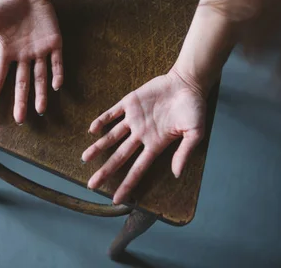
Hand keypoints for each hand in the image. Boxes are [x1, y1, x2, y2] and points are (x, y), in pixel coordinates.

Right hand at [0, 0, 63, 123]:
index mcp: (8, 52)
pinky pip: (56, 62)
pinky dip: (56, 73)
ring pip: (40, 77)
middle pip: (22, 83)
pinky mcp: (54, 43)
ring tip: (40, 111)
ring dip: (40, 94)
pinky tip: (56, 86)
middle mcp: (24, 56)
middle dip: (21, 102)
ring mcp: (40, 51)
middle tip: (19, 120)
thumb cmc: (7, 4)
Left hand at [81, 68, 206, 204]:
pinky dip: (102, 120)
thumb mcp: (195, 133)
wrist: (188, 82)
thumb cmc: (194, 108)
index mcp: (156, 144)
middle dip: (106, 171)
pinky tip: (93, 129)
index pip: (138, 169)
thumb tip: (177, 174)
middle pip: (120, 156)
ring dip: (98, 146)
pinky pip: (113, 113)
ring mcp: (135, 119)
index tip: (117, 199)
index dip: (127, 184)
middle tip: (91, 185)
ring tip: (84, 158)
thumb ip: (184, 153)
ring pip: (112, 136)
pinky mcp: (130, 102)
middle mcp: (142, 134)